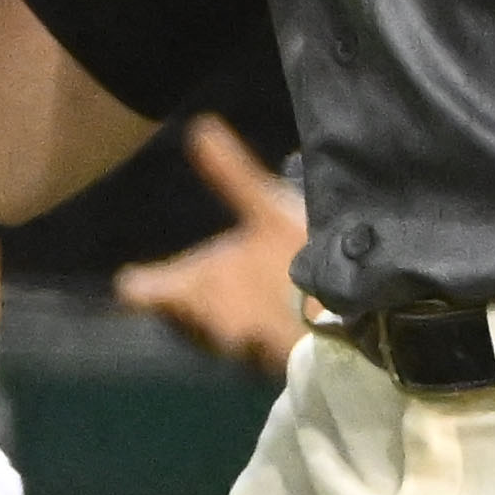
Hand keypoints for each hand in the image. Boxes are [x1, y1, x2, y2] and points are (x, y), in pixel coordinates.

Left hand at [107, 114, 313, 376]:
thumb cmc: (299, 262)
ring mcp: (238, 353)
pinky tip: (281, 312)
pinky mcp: (272, 366)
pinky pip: (251, 348)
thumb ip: (229, 174)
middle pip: (179, 315)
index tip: (141, 275)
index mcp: (193, 288)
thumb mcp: (265, 208)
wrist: (353, 325)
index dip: (142, 282)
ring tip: (252, 290)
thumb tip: (198, 127)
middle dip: (192, 297)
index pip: (141, 292)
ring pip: (216, 332)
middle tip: (215, 272)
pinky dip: (257, 331)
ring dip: (226, 316)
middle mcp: (206, 326)